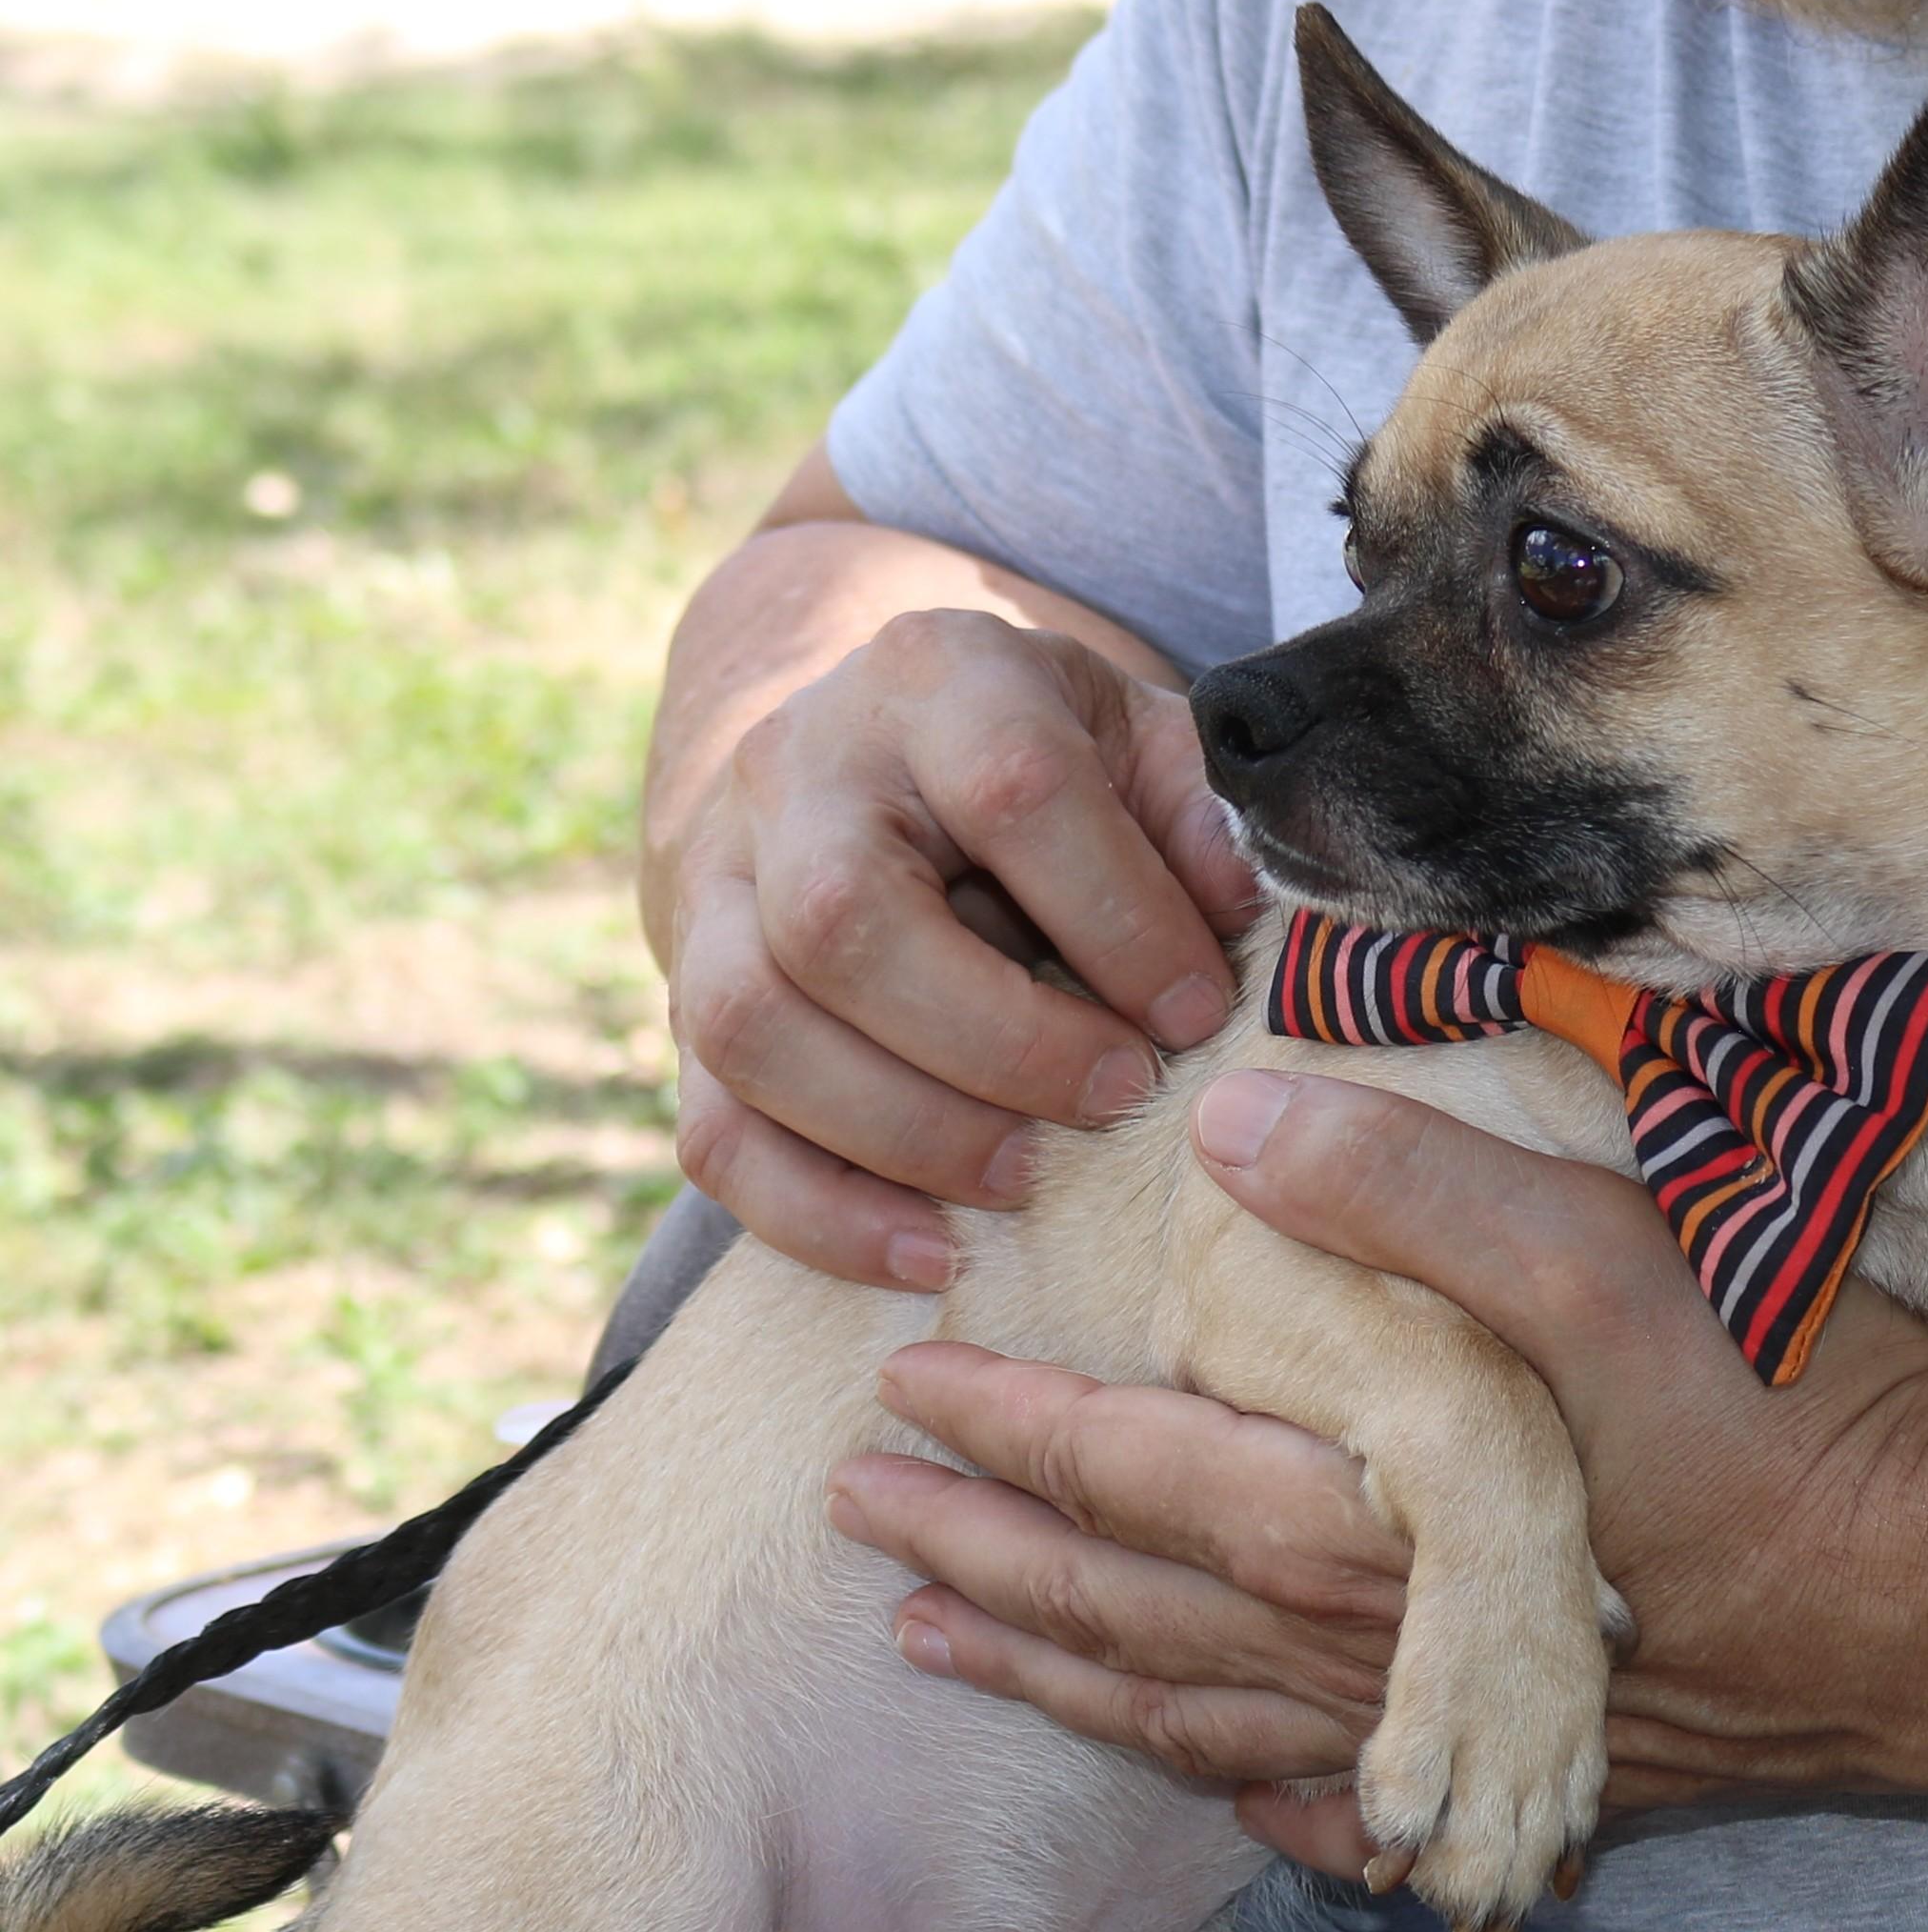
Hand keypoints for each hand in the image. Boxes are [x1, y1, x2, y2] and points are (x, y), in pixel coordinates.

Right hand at [668, 612, 1259, 1285]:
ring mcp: (718, 890)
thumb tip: (1236, 913)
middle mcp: (796, 771)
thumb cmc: (1039, 767)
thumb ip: (1198, 811)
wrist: (871, 754)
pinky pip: (715, 1131)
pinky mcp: (687, 1004)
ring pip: (753, 1027)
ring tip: (1025, 1182)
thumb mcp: (1134, 739)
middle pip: (844, 919)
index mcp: (933, 677)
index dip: (1117, 917)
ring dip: (902, 1132)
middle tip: (1115, 1102)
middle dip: (998, 1042)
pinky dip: (818, 1215)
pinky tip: (927, 1254)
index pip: (1013, 791)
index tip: (1195, 1015)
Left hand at [830, 1070, 1927, 1876]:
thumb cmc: (1806, 1426)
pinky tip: (1206, 1795)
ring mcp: (1446, 1739)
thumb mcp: (1614, 1264)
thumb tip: (1241, 1126)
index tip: (904, 1394)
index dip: (1011, 1435)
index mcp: (1366, 1529)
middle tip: (863, 1522)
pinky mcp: (1531, 1780)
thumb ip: (1419, 1193)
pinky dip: (1250, 1804)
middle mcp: (1374, 1656)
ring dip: (1064, 1678)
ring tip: (950, 1643)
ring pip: (1199, 1721)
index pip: (1135, 1480)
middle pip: (1127, 1613)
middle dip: (985, 1561)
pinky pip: (1342, 1816)